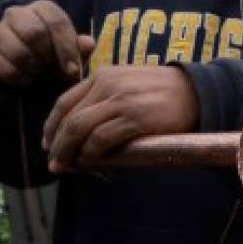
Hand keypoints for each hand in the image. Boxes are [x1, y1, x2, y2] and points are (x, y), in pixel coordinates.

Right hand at [0, 0, 94, 85]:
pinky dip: (20, 79)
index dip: (66, 48)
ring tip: (41, 72)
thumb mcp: (69, 48)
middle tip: (54, 70)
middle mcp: (16, 14)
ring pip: (18, 52)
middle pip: (34, 34)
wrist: (23, 63)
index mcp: (41, 8)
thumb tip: (88, 45)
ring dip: (34, 69)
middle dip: (48, 57)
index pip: (55, 22)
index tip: (73, 70)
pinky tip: (28, 78)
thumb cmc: (52, 52)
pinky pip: (5, 69)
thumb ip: (80, 47)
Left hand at [42, 65, 198, 172]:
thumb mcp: (126, 84)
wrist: (196, 92)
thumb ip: (103, 99)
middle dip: (56, 145)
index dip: (51, 126)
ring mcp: (120, 101)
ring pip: (79, 129)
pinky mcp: (134, 118)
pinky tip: (91, 162)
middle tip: (54, 164)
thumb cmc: (161, 94)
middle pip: (69, 119)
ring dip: (69, 153)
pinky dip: (91, 154)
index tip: (47, 144)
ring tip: (68, 167)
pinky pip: (101, 139)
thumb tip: (80, 131)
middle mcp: (107, 84)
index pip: (64, 102)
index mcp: (102, 76)